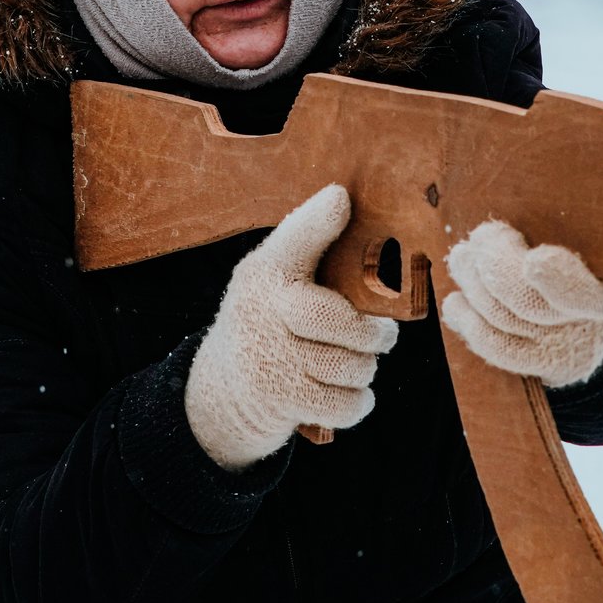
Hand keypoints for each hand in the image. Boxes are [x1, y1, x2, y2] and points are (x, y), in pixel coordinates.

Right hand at [184, 185, 399, 470]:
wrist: (220, 391)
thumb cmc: (267, 323)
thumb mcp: (272, 278)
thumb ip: (307, 245)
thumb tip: (342, 198)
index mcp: (265, 272)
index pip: (294, 242)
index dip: (317, 222)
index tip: (340, 198)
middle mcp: (261, 310)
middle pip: (342, 322)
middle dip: (375, 334)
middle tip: (383, 336)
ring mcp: (269, 358)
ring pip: (352, 366)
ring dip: (365, 370)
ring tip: (355, 363)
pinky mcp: (280, 400)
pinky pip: (345, 404)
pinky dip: (357, 402)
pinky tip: (350, 393)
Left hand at [442, 222, 602, 388]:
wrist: (599, 312)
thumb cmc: (593, 253)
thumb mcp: (600, 232)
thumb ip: (572, 219)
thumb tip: (533, 181)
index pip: (583, 295)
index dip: (559, 281)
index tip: (535, 260)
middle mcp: (590, 328)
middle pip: (530, 304)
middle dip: (494, 265)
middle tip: (483, 234)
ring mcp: (561, 347)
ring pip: (504, 319)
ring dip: (474, 283)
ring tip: (462, 257)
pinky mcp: (537, 362)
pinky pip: (497, 349)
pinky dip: (469, 323)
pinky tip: (456, 303)